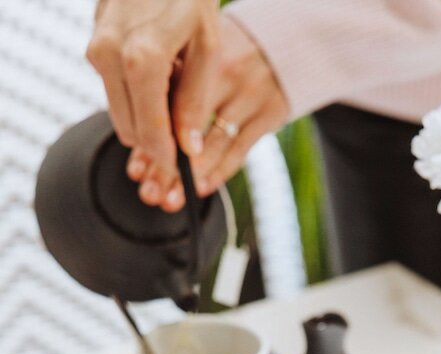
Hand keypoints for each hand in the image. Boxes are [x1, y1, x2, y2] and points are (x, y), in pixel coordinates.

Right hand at [87, 0, 220, 201]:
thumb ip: (195, 102)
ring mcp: (96, 47)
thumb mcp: (207, 48)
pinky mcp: (93, 42)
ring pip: (118, 111)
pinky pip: (114, 87)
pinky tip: (159, 75)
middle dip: (155, 140)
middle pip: (129, 127)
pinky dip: (135, 94)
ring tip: (174, 95)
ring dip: (145, 116)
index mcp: (143, 58)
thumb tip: (189, 148)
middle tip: (183, 139)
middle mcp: (110, 54)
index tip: (181, 170)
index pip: (149, 129)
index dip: (166, 156)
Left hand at [127, 15, 287, 210]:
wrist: (283, 46)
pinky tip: (202, 188)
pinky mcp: (269, 112)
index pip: (165, 105)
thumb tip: (144, 150)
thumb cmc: (230, 61)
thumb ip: (174, 98)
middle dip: (166, 165)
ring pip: (213, 144)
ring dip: (191, 177)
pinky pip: (239, 151)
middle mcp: (223, 71)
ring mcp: (249, 93)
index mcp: (197, 56)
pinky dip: (218, 172)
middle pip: (186, 126)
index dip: (149, 140)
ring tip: (172, 199)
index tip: (137, 171)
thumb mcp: (200, 66)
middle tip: (151, 192)